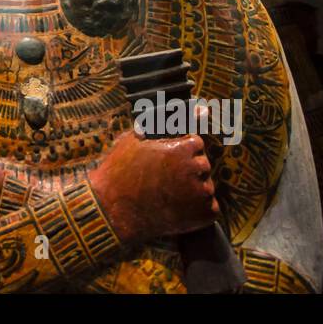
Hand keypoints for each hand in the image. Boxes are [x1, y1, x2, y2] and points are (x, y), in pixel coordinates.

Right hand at [88, 127, 218, 244]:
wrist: (112, 210)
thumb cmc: (120, 172)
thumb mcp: (135, 140)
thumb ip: (164, 122)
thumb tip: (198, 108)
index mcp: (182, 149)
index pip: (196, 144)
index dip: (181, 152)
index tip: (167, 161)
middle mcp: (195, 169)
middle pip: (203, 165)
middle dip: (189, 171)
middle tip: (166, 180)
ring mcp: (201, 193)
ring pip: (206, 187)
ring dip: (193, 191)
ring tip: (168, 196)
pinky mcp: (203, 215)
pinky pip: (210, 209)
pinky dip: (198, 211)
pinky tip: (177, 210)